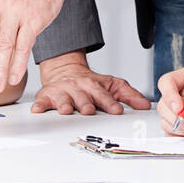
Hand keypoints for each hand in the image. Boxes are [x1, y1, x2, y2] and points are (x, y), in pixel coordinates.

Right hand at [31, 56, 150, 115]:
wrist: (66, 71)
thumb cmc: (90, 83)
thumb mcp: (112, 85)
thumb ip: (129, 95)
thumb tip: (145, 105)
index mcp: (94, 85)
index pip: (103, 95)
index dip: (110, 103)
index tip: (117, 111)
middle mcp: (77, 87)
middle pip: (82, 96)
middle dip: (85, 103)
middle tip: (89, 111)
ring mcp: (62, 91)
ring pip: (63, 98)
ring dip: (64, 104)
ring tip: (66, 110)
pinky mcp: (47, 96)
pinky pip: (42, 100)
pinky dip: (39, 105)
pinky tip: (38, 109)